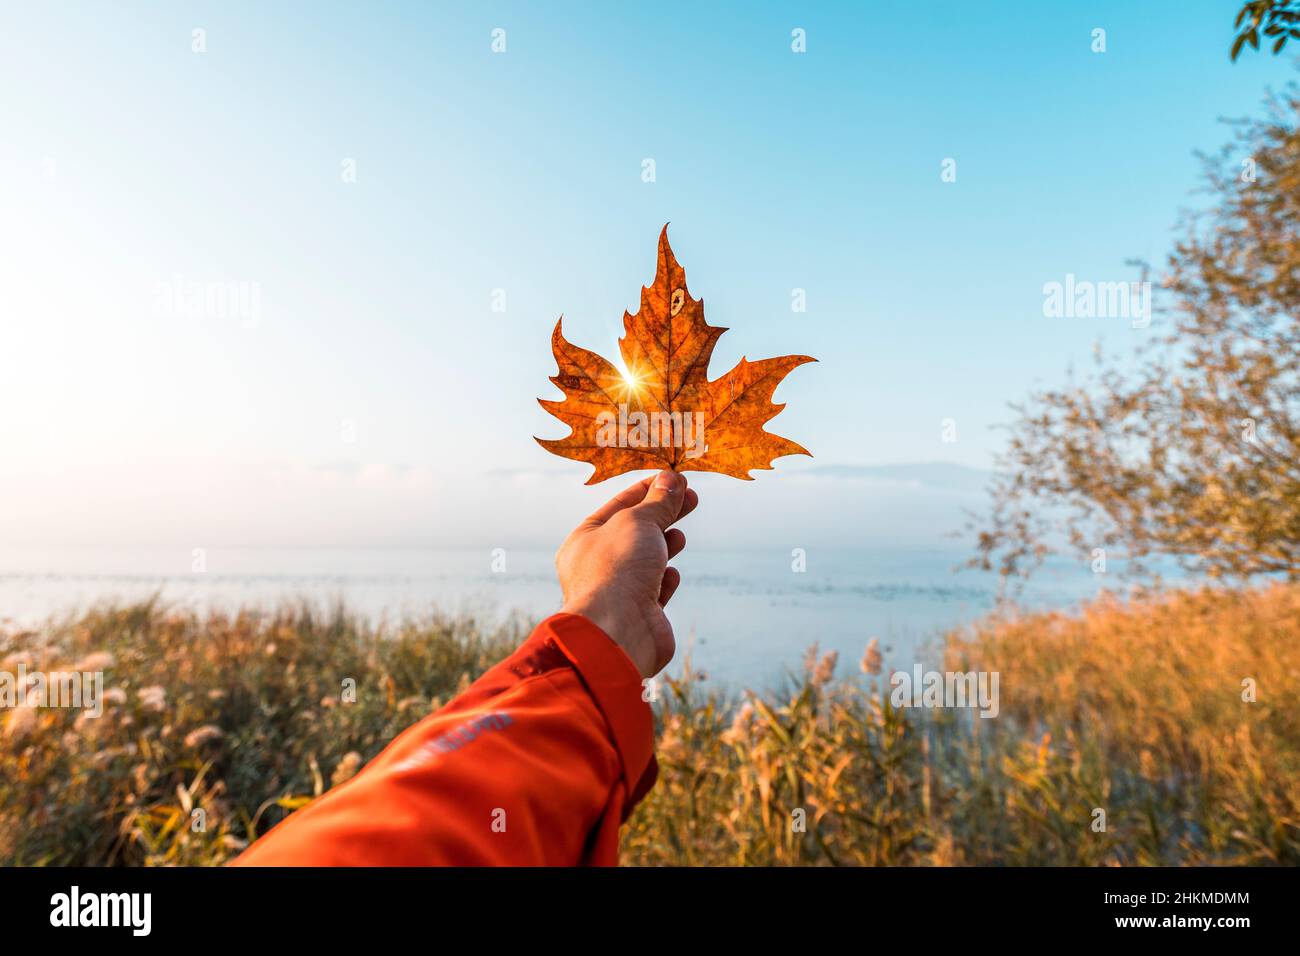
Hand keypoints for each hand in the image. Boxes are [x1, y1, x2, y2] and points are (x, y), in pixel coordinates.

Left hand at [556, 469, 697, 677]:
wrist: (619, 631)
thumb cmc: (618, 570)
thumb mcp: (639, 521)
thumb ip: (658, 501)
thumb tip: (672, 479)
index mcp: (585, 540)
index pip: (620, 506)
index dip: (648, 489)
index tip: (674, 478)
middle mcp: (597, 566)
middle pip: (636, 532)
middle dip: (664, 514)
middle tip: (691, 498)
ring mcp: (618, 592)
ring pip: (646, 562)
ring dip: (664, 546)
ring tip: (678, 536)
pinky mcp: (641, 615)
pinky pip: (655, 591)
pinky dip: (665, 580)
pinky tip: (671, 575)